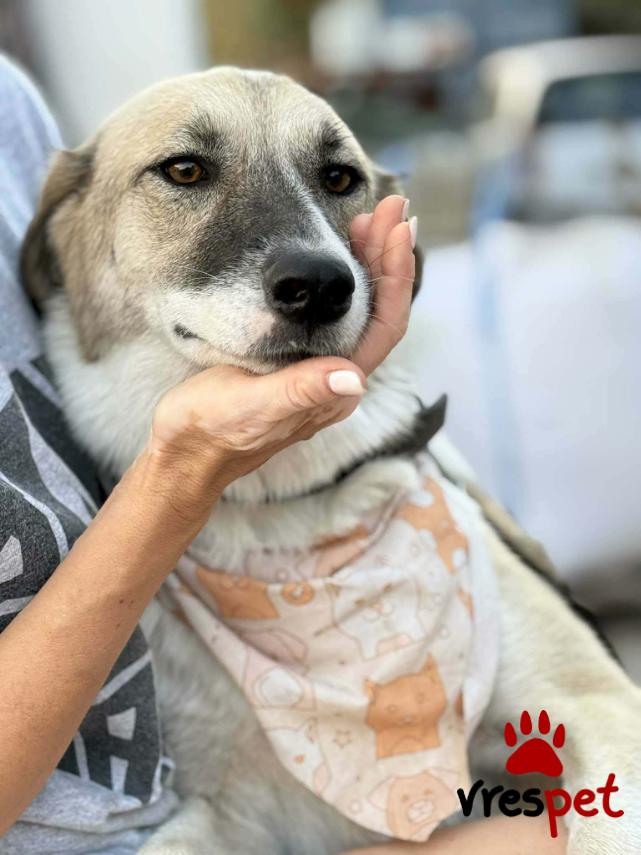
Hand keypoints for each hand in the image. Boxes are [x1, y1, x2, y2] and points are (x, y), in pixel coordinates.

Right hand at [147, 195, 415, 501]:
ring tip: (367, 219)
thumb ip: (301, 394)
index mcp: (335, 388)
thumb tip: (354, 381)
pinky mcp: (296, 358)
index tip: (397, 228)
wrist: (187, 449)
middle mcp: (336, 376)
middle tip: (389, 205)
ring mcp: (319, 367)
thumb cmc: (214, 428)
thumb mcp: (254, 407)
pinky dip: (339, 278)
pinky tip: (333, 255)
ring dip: (368, 263)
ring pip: (358, 309)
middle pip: (378, 311)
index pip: (384, 325)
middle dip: (388, 257)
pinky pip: (332, 312)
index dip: (396, 276)